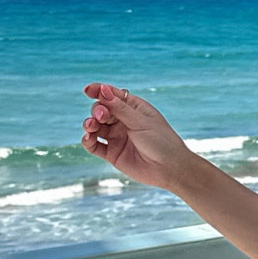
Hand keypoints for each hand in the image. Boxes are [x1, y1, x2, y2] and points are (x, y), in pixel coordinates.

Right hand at [80, 83, 194, 191]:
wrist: (170, 169)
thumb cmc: (161, 141)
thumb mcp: (141, 121)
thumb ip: (120, 108)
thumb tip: (103, 89)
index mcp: (133, 108)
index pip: (112, 95)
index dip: (98, 91)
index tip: (88, 91)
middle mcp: (123, 121)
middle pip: (101, 110)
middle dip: (98, 111)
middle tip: (101, 116)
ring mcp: (117, 137)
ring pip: (95, 127)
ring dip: (89, 124)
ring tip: (91, 127)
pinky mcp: (112, 153)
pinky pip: (94, 145)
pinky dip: (88, 141)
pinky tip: (88, 139)